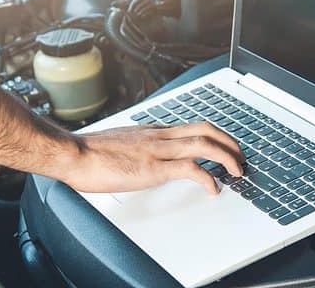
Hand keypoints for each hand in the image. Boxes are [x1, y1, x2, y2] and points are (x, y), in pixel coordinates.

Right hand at [63, 122, 243, 194]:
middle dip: (229, 142)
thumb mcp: (122, 144)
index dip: (216, 135)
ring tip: (237, 171)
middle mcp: (160, 136)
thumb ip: (139, 147)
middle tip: (240, 158)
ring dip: (227, 157)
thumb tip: (145, 157)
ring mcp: (158, 150)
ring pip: (204, 144)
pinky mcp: (152, 168)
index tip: (226, 146)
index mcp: (154, 131)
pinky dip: (207, 178)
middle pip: (206, 129)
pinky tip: (213, 189)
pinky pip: (189, 169)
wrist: (74, 154)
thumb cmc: (91, 152)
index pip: (193, 125)